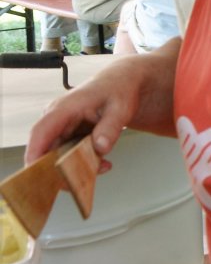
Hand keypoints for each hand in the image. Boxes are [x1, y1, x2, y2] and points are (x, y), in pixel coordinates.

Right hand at [25, 56, 151, 168]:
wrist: (122, 83)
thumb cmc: (118, 90)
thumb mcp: (121, 108)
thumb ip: (110, 127)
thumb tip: (100, 147)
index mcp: (64, 107)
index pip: (41, 131)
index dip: (35, 152)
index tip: (36, 172)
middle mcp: (57, 118)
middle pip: (46, 150)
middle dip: (61, 169)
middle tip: (81, 180)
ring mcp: (61, 128)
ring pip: (58, 156)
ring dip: (76, 168)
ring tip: (102, 166)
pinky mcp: (68, 135)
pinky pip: (68, 155)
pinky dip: (84, 163)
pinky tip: (103, 163)